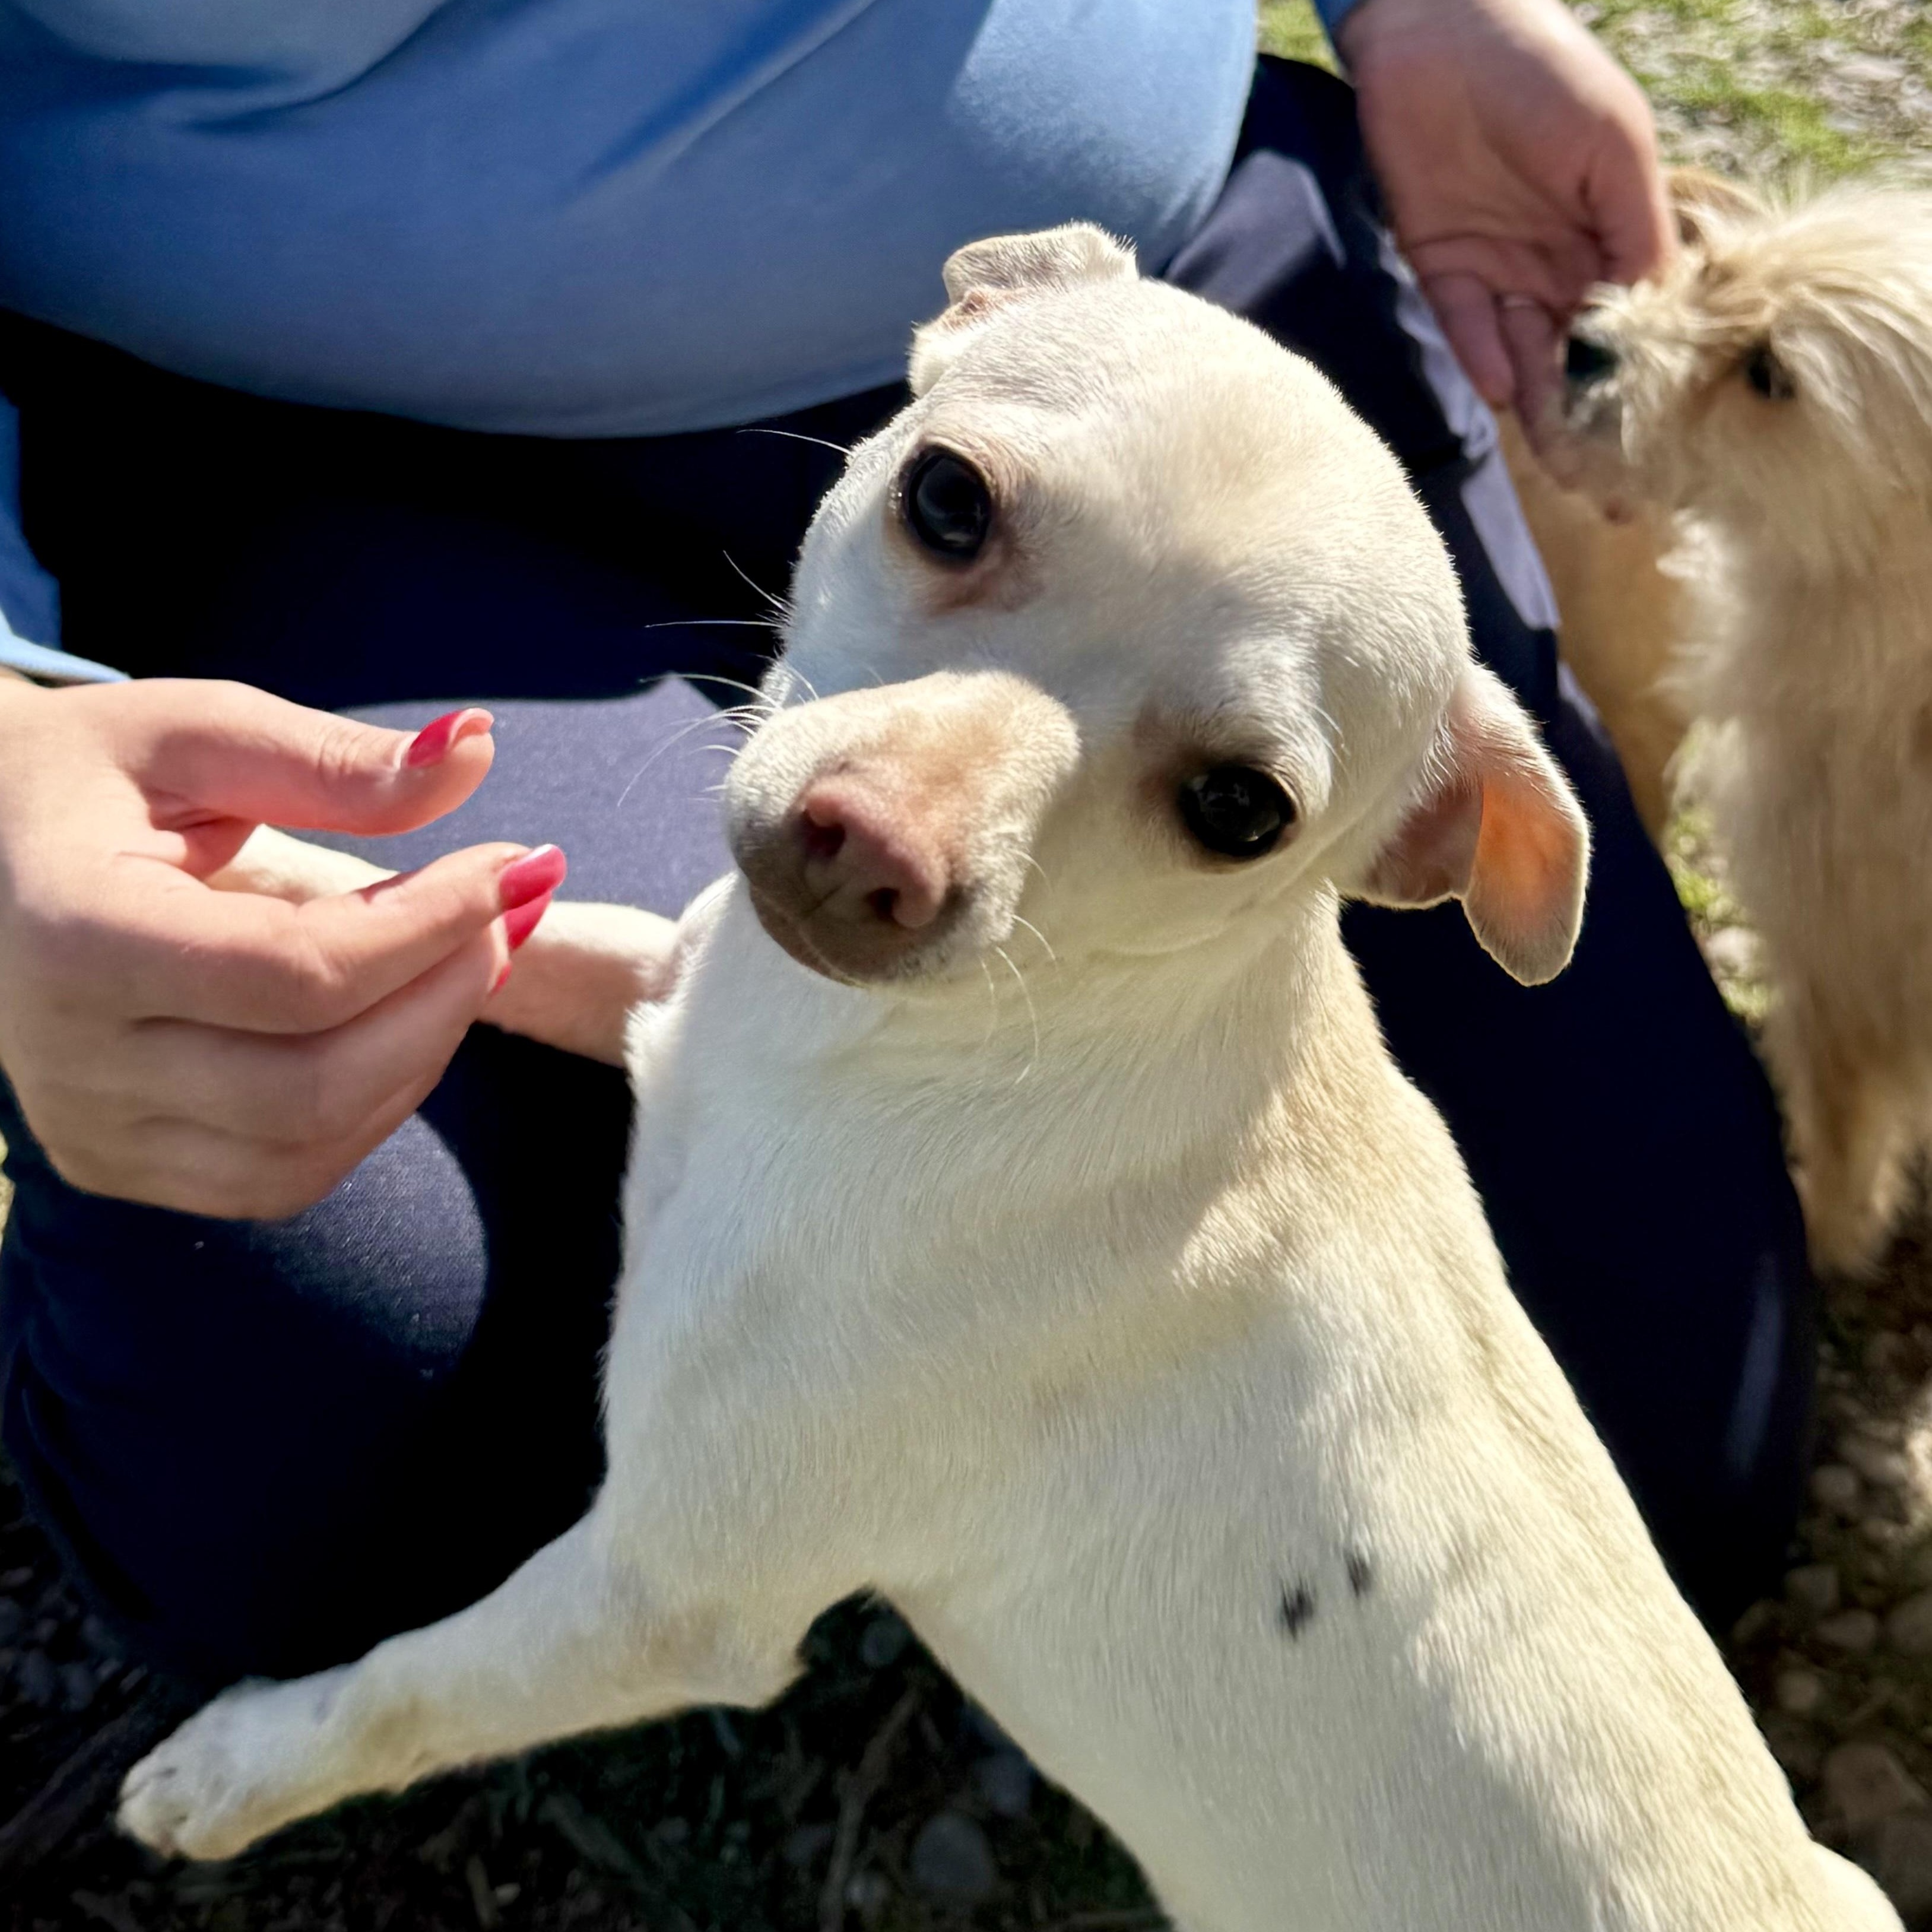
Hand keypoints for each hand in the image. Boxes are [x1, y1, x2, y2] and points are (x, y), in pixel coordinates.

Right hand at [0, 678, 562, 1217]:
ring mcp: (92, 1131)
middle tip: (499, 914)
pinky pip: (283, 1176)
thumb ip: (330, 760)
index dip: (434, 924)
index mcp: (74, 938)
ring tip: (454, 959)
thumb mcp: (194, 734)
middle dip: (445, 999)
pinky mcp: (120, 1165)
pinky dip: (370, 1107)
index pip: (297, 973)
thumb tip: (477, 749)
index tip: (516, 864)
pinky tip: (393, 1022)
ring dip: (421, 1056)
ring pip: (312, 1145)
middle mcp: (71, 1060)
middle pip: (316, 1082)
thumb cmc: (86, 780)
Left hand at [1337, 0, 1670, 423]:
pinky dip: (1482, 353)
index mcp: (1611, 230)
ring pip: (1522, 347)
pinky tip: (1504, 386)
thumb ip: (1636, 225)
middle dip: (1591, 406)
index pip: (1634, 310)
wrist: (1442, 28)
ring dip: (1538, 397)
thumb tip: (1659, 303)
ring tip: (1557, 449)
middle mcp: (1557, 259)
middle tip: (1605, 469)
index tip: (1661, 420)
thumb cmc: (1546, 68)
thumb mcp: (1613, 144)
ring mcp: (1499, 265)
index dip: (1647, 363)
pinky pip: (1464, 323)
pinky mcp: (1440, 263)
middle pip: (1577, 346)